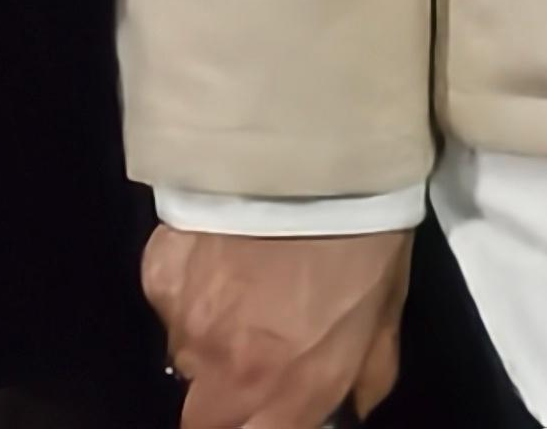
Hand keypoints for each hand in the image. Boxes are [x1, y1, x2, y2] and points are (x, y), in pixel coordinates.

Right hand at [139, 224, 410, 428]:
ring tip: (246, 279)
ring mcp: (185, 325)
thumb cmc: (364, 231)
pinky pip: (169, 297)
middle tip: (254, 349)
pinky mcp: (158, 274)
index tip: (271, 400)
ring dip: (210, 332)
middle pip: (203, 417)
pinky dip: (190, 282)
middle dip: (225, 396)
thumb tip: (356, 404)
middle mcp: (227, 373)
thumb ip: (369, 370)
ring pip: (185, 351)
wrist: (311, 145)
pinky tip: (222, 245)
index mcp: (288, 392)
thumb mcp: (388, 304)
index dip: (258, 424)